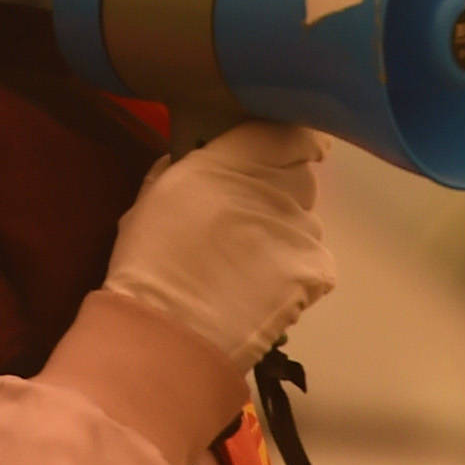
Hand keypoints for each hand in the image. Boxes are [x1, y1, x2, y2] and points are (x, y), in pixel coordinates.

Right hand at [97, 119, 331, 370]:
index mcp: (230, 160)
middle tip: (250, 226)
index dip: (299, 144)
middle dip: (282, 197)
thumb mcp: (153, 198)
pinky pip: (316, 265)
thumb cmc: (149, 262)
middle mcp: (273, 186)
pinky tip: (265, 294)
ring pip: (306, 225)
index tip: (296, 154)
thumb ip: (183, 167)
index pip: (290, 135)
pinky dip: (298, 277)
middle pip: (300, 180)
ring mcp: (299, 228)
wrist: (170, 330)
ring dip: (287, 239)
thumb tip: (198, 159)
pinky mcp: (316, 270)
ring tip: (251, 269)